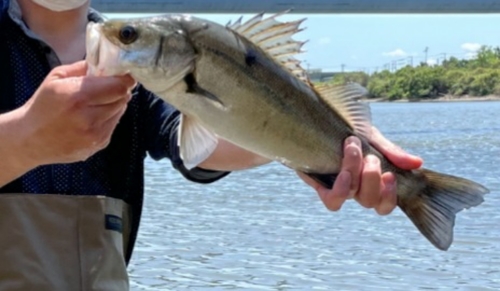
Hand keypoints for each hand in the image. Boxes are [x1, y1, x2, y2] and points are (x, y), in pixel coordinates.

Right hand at [15, 60, 135, 166]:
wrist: (30, 140)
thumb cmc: (43, 105)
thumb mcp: (56, 78)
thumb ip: (83, 68)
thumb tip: (107, 62)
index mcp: (77, 97)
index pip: (118, 86)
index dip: (124, 79)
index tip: (123, 75)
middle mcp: (89, 118)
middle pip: (122, 98)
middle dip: (118, 90)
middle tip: (108, 87)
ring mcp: (95, 134)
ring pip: (120, 111)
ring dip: (114, 104)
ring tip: (95, 103)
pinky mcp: (99, 144)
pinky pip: (114, 124)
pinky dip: (108, 117)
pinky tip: (91, 118)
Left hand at [298, 126, 422, 214]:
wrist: (318, 118)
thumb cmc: (348, 130)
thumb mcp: (373, 137)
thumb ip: (392, 152)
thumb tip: (418, 163)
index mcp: (370, 181)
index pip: (384, 205)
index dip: (389, 198)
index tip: (390, 175)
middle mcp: (354, 188)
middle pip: (369, 201)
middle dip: (372, 177)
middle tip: (370, 154)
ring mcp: (336, 186)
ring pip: (351, 196)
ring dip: (356, 173)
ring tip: (353, 148)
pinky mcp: (318, 183)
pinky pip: (332, 199)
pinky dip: (341, 188)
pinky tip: (344, 173)